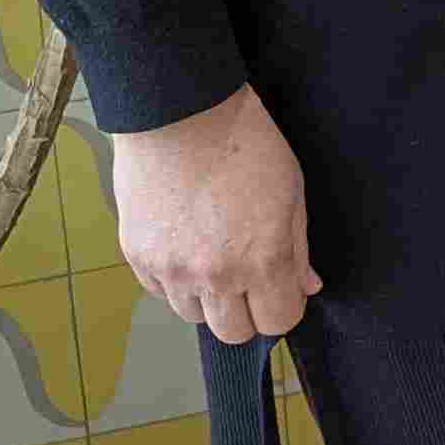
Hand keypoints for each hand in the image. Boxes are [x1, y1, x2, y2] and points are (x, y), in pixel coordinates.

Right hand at [111, 85, 323, 343]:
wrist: (180, 112)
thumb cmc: (245, 143)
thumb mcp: (291, 192)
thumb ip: (298, 249)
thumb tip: (306, 286)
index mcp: (262, 261)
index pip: (278, 322)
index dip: (283, 307)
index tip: (281, 289)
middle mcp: (216, 276)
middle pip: (233, 332)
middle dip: (246, 311)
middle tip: (247, 278)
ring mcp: (172, 269)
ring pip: (193, 316)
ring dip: (207, 298)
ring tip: (211, 256)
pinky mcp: (139, 257)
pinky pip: (161, 291)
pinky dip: (175, 279)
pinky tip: (184, 244)